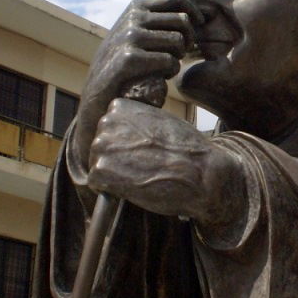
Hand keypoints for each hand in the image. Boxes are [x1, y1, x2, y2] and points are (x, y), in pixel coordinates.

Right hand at [72, 0, 200, 164]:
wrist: (96, 94)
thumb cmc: (121, 63)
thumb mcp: (135, 32)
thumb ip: (155, 19)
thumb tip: (190, 12)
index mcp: (136, 7)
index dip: (194, 12)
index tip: (198, 26)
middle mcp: (133, 18)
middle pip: (183, 20)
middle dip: (189, 39)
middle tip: (180, 54)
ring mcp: (130, 36)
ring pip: (178, 41)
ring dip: (178, 57)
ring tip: (166, 66)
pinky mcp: (129, 58)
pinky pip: (170, 61)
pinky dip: (170, 71)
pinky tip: (161, 77)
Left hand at [87, 99, 246, 229]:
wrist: (199, 173)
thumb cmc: (187, 150)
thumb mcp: (162, 121)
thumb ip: (138, 123)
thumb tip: (127, 135)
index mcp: (120, 107)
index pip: (108, 128)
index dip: (124, 144)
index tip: (141, 151)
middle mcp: (106, 122)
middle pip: (101, 146)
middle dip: (116, 158)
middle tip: (143, 166)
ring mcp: (101, 145)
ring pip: (97, 163)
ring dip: (114, 174)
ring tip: (141, 176)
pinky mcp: (101, 170)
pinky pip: (97, 182)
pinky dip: (111, 189)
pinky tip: (133, 187)